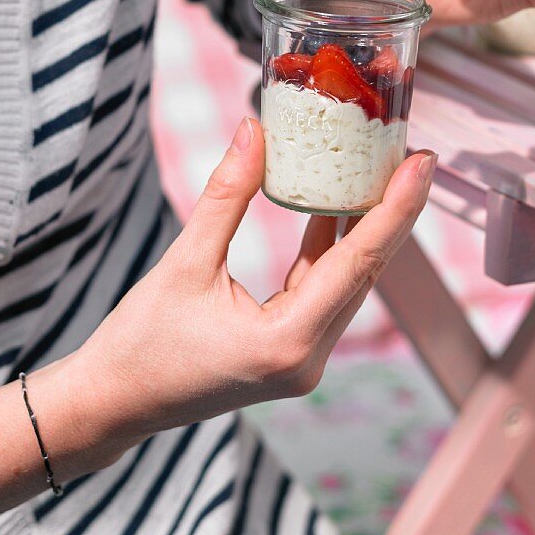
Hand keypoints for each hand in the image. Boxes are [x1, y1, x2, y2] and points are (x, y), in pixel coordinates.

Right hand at [75, 118, 434, 449]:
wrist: (112, 404)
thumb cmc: (140, 343)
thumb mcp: (185, 262)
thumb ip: (226, 195)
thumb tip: (255, 130)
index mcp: (288, 342)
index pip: (360, 262)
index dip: (396, 207)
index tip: (423, 162)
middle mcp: (308, 359)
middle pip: (366, 273)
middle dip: (392, 212)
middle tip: (413, 155)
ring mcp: (302, 361)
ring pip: (347, 283)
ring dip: (363, 229)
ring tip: (382, 174)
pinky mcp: (289, 354)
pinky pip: (322, 293)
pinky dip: (329, 251)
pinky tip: (333, 210)